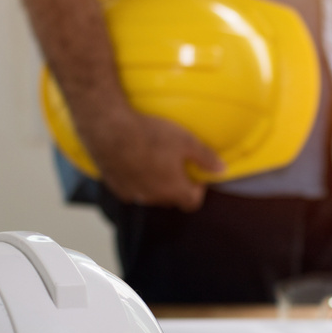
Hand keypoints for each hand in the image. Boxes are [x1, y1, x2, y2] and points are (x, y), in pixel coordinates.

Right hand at [78, 105, 225, 211]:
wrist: (109, 128)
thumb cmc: (150, 134)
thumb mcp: (186, 141)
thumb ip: (206, 157)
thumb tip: (222, 169)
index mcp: (174, 190)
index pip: (192, 203)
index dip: (197, 190)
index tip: (195, 174)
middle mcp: (154, 198)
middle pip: (171, 199)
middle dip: (177, 185)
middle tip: (175, 163)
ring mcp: (133, 194)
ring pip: (150, 195)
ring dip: (155, 183)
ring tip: (154, 160)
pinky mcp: (115, 186)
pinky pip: (131, 188)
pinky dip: (136, 179)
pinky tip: (134, 161)